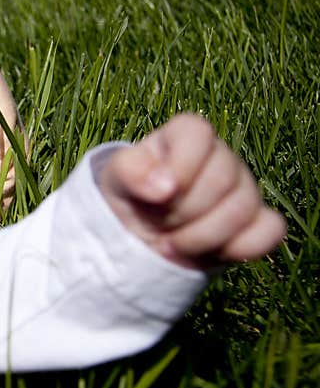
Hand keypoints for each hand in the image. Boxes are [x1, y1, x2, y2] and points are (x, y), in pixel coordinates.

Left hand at [98, 113, 286, 271]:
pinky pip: (270, 231)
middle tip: (158, 224)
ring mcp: (244, 189)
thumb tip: (165, 186)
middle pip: (222, 178)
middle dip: (182, 211)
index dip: (181, 166)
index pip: (198, 133)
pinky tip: (211, 253)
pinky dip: (240, 248)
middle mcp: (221, 157)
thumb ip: (131, 171)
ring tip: (172, 243)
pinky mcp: (258, 222)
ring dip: (201, 237)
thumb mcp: (116, 179)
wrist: (139, 237)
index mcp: (185, 136)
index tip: (158, 195)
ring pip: (243, 209)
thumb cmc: (129, 197)